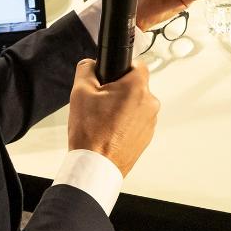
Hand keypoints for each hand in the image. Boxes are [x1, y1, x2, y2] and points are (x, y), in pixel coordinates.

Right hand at [65, 59, 157, 177]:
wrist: (95, 166)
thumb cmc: (91, 133)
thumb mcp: (80, 92)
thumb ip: (86, 69)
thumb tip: (90, 64)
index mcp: (137, 88)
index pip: (136, 64)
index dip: (121, 67)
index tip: (111, 75)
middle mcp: (150, 103)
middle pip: (135, 86)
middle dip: (119, 90)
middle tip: (100, 101)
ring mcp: (150, 122)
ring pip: (136, 104)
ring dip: (122, 107)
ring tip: (103, 119)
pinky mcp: (147, 136)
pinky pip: (137, 122)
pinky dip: (125, 123)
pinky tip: (109, 131)